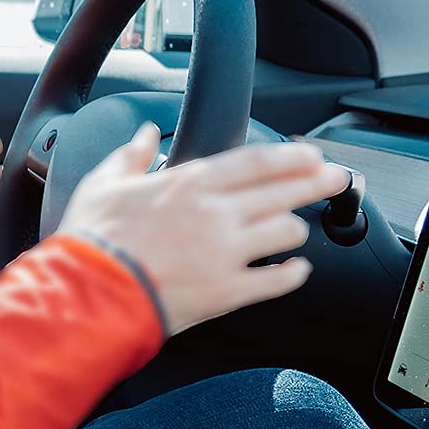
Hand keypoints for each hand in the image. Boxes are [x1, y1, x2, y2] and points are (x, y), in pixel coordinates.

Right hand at [56, 125, 351, 338]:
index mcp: (190, 183)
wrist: (89, 293)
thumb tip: (146, 135)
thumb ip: (131, 155)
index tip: (312, 155)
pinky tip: (297, 271)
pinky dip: (291, 275)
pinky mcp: (227, 292)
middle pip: (283, 192)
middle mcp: (216, 213)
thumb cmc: (92, 241)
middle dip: (317, 183)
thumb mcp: (104, 184)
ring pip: (286, 233)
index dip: (292, 156)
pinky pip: (275, 281)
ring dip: (296, 229)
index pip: (257, 161)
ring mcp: (226, 253)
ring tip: (299, 229)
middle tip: (338, 180)